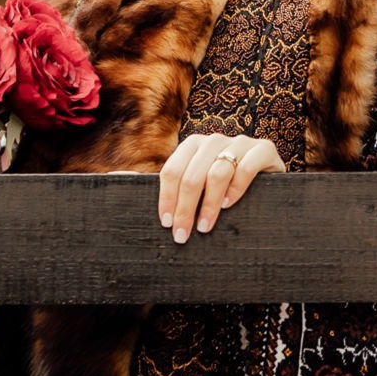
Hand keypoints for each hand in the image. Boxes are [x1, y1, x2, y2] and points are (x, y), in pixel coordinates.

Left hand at [157, 133, 283, 242]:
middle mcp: (215, 140)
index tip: (165, 224)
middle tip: (182, 235)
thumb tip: (110, 175)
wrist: (267, 187)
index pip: (172, 170)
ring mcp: (241, 142)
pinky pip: (247, 166)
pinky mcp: (265, 149)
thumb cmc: (221, 191)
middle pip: (192, 174)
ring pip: (218, 171)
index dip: (166, 198)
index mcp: (194, 146)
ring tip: (205, 226)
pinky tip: (229, 205)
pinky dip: (236, 187)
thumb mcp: (192, 186)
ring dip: (209, 203)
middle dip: (185, 208)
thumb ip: (159, 183)